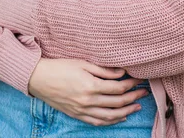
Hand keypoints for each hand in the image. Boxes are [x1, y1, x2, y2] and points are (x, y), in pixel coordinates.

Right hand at [28, 58, 148, 125]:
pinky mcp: (77, 115)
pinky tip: (120, 117)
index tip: (140, 79)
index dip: (131, 84)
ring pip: (110, 115)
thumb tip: (122, 72)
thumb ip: (103, 70)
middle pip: (117, 102)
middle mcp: (88, 101)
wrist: (39, 79)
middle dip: (133, 97)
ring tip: (137, 106)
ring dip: (126, 111)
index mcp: (91, 85)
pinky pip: (98, 122)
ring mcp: (83, 110)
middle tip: (144, 92)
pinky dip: (111, 121)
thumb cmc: (60, 66)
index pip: (118, 88)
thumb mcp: (83, 63)